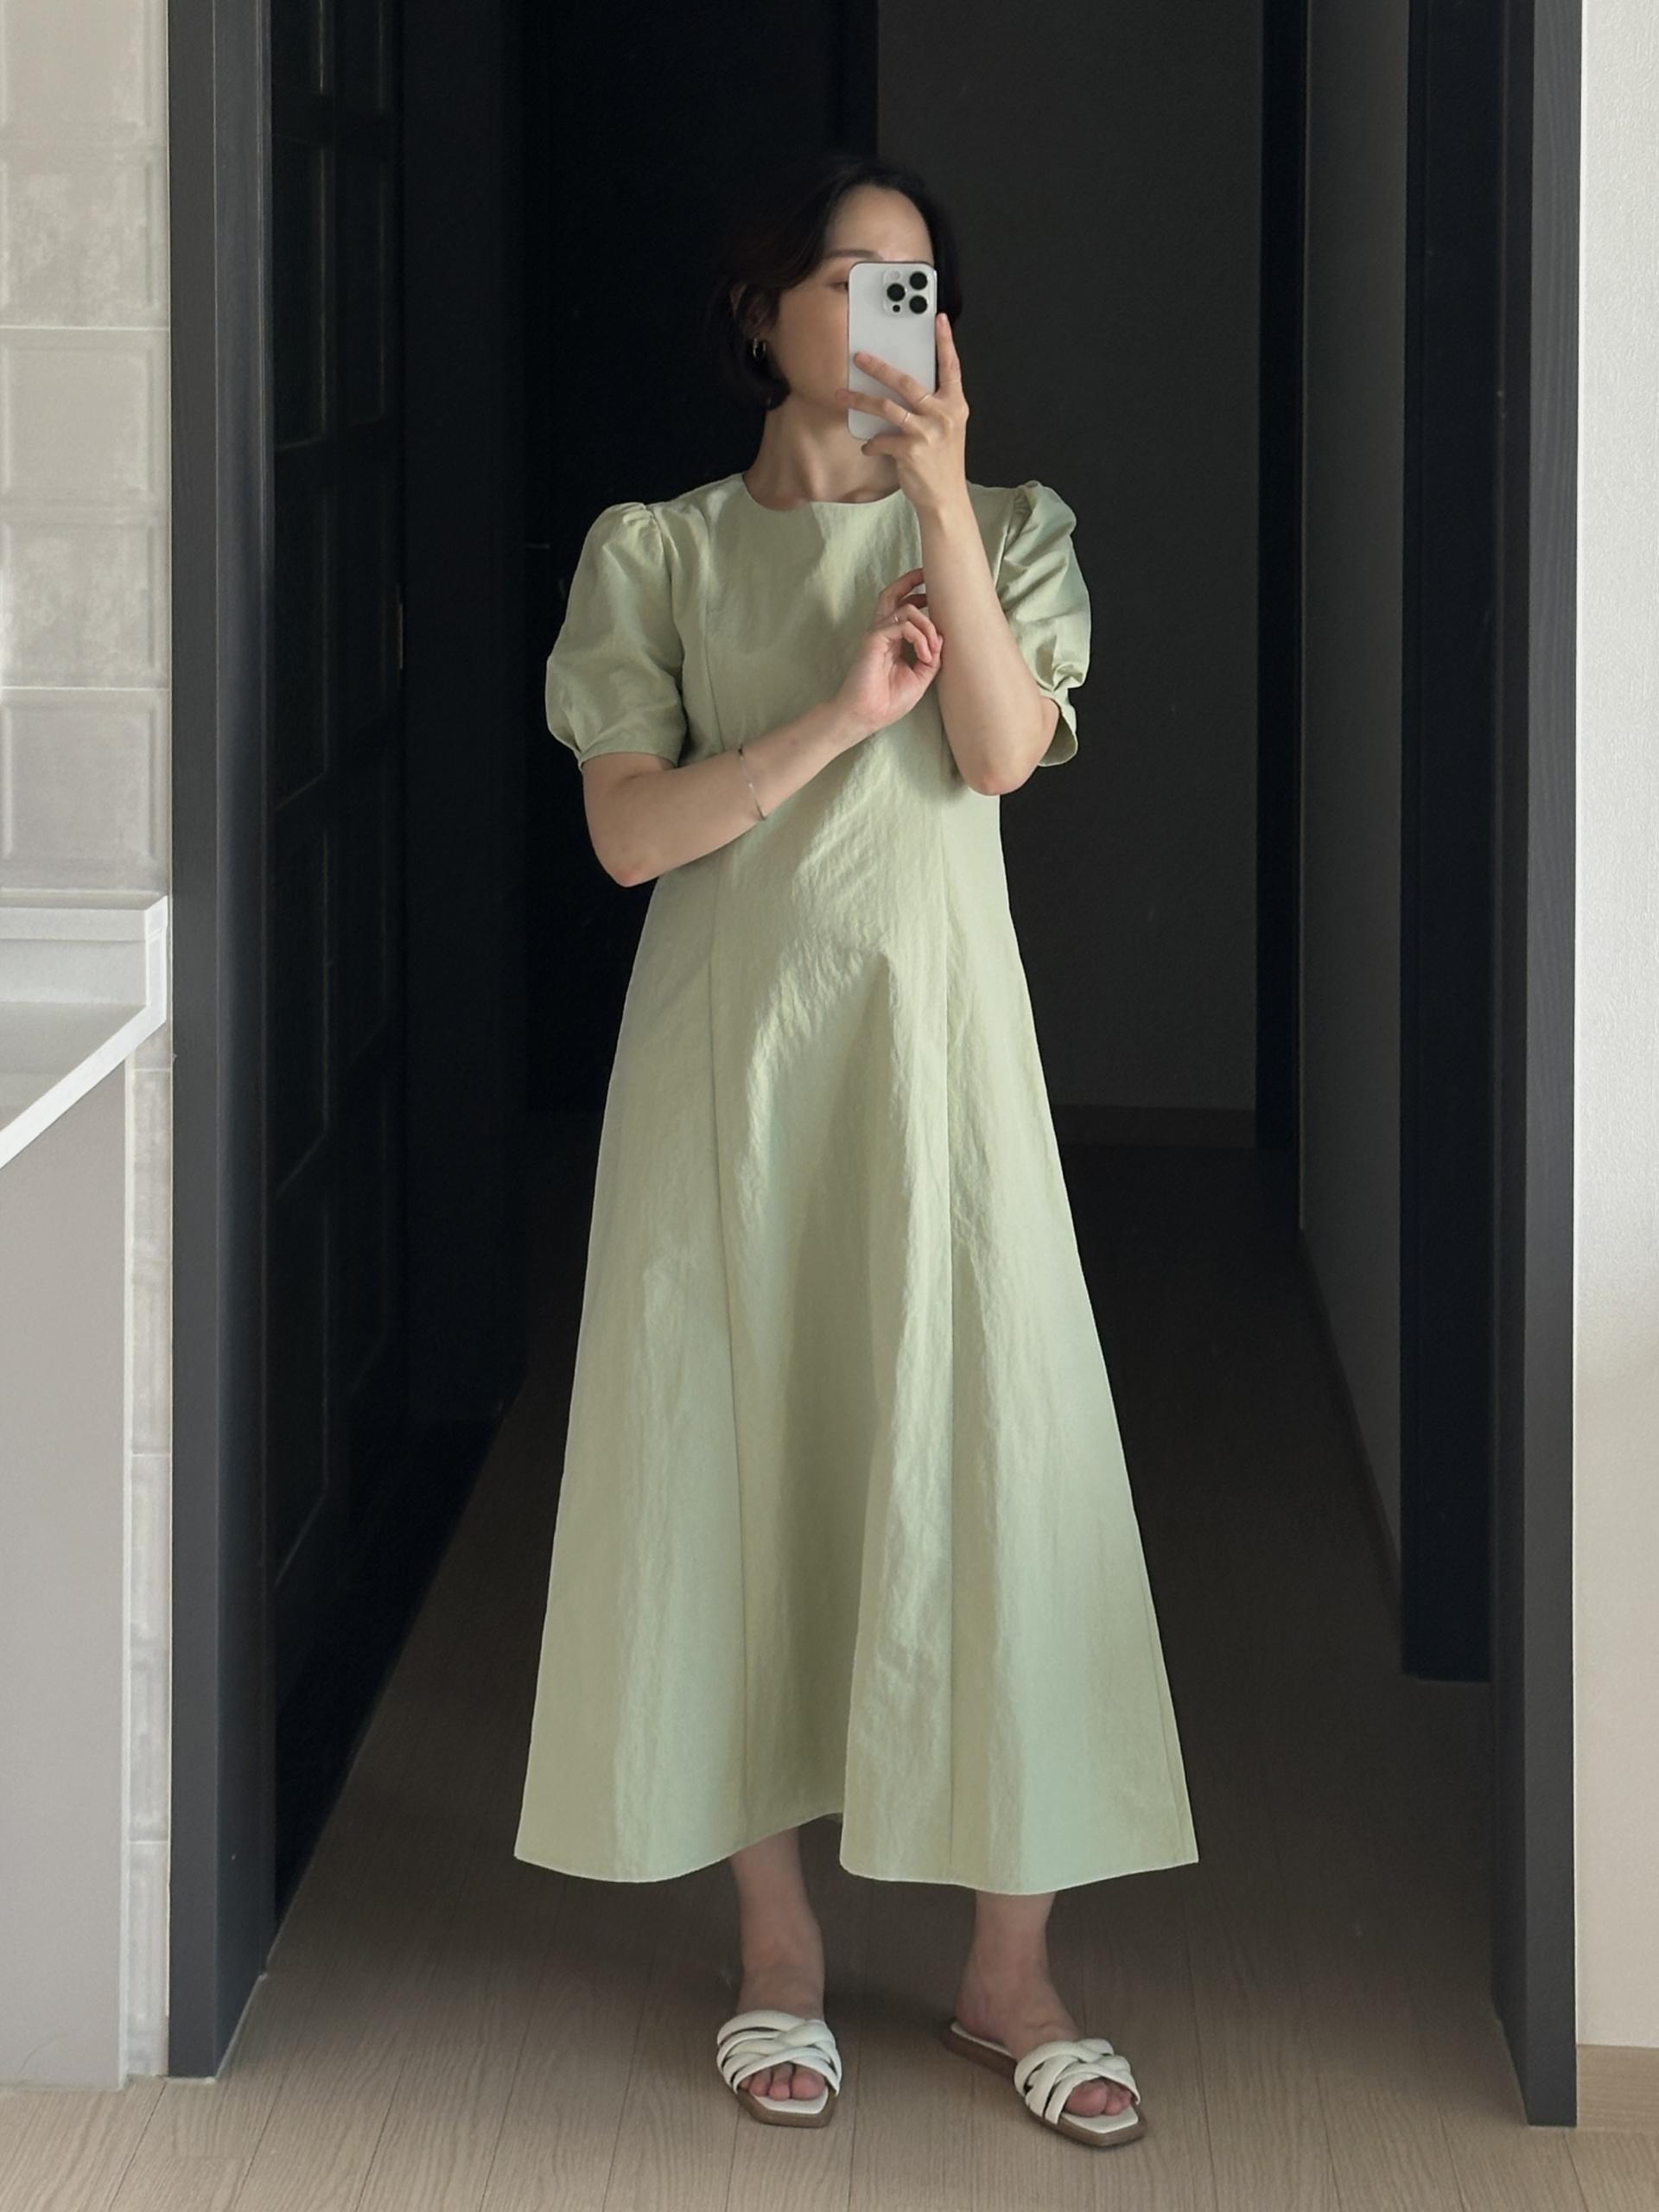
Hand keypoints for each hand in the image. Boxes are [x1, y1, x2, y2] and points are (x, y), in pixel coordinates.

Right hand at [832, 567, 943, 739]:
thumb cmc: (888, 702)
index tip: (935, 595)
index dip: (917, 596)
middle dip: (911, 581)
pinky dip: (919, 636)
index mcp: (892, 640)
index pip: (902, 608)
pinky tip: (924, 655)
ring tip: (932, 649)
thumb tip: (942, 637)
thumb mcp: (919, 678)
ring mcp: (877, 635)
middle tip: (928, 576)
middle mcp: (883, 633)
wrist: (867, 716)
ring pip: (905, 609)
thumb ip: (931, 657)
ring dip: (927, 625)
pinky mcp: (873, 639)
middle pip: (893, 594)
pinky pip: (903, 625)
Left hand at [834, 311, 970, 516]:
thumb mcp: (947, 429)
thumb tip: (902, 387)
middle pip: (906, 381)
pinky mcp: (911, 450)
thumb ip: (933, 406)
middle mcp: (943, 415)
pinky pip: (881, 439)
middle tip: (859, 358)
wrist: (945, 498)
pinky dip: (871, 443)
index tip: (936, 320)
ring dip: (860, 400)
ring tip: (842, 396)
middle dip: (878, 367)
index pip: (951, 367)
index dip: (944, 342)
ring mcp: (927, 432)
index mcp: (955, 405)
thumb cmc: (942, 463)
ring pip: (886, 407)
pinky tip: (868, 447)